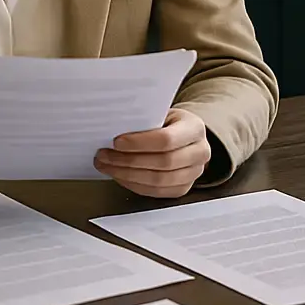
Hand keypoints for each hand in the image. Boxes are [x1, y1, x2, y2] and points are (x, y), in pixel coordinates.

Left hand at [95, 108, 211, 197]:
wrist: (185, 135)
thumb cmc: (168, 122)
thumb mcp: (161, 112)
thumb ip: (143, 120)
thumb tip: (111, 128)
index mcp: (195, 128)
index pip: (167, 140)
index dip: (139, 143)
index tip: (116, 142)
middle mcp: (200, 153)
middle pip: (163, 163)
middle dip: (128, 161)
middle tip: (104, 155)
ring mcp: (194, 173)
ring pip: (158, 181)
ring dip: (127, 175)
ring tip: (106, 166)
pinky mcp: (183, 188)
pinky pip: (156, 192)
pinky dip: (134, 185)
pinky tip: (118, 175)